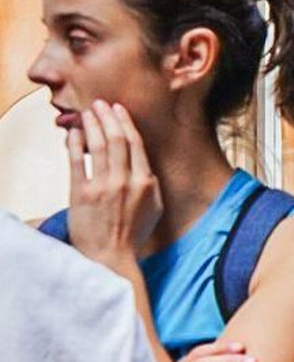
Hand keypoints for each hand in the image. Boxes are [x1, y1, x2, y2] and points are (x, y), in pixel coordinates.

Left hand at [67, 102, 161, 267]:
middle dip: (107, 117)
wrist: (111, 257)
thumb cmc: (132, 236)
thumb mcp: (154, 210)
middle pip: (117, 139)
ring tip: (86, 113)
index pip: (136, 145)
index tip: (118, 110)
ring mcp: (103, 187)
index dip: (126, 123)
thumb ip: (150, 186)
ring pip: (98, 146)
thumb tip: (145, 168)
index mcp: (146, 184)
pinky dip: (74, 144)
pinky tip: (71, 133)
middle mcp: (126, 182)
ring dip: (91, 125)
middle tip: (100, 104)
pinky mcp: (81, 193)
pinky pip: (77, 161)